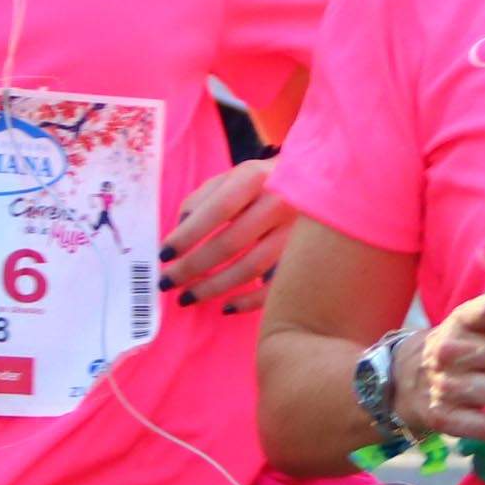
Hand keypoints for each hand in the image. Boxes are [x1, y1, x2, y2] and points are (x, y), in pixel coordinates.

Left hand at [161, 159, 295, 313]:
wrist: (321, 186)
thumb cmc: (264, 183)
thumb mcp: (233, 177)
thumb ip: (202, 198)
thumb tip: (179, 231)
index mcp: (256, 178)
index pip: (217, 210)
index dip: (188, 235)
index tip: (163, 255)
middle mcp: (279, 203)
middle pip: (230, 243)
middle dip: (193, 267)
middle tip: (167, 282)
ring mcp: (297, 234)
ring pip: (250, 269)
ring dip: (214, 287)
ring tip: (187, 297)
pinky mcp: (307, 258)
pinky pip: (276, 287)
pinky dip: (249, 302)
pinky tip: (225, 307)